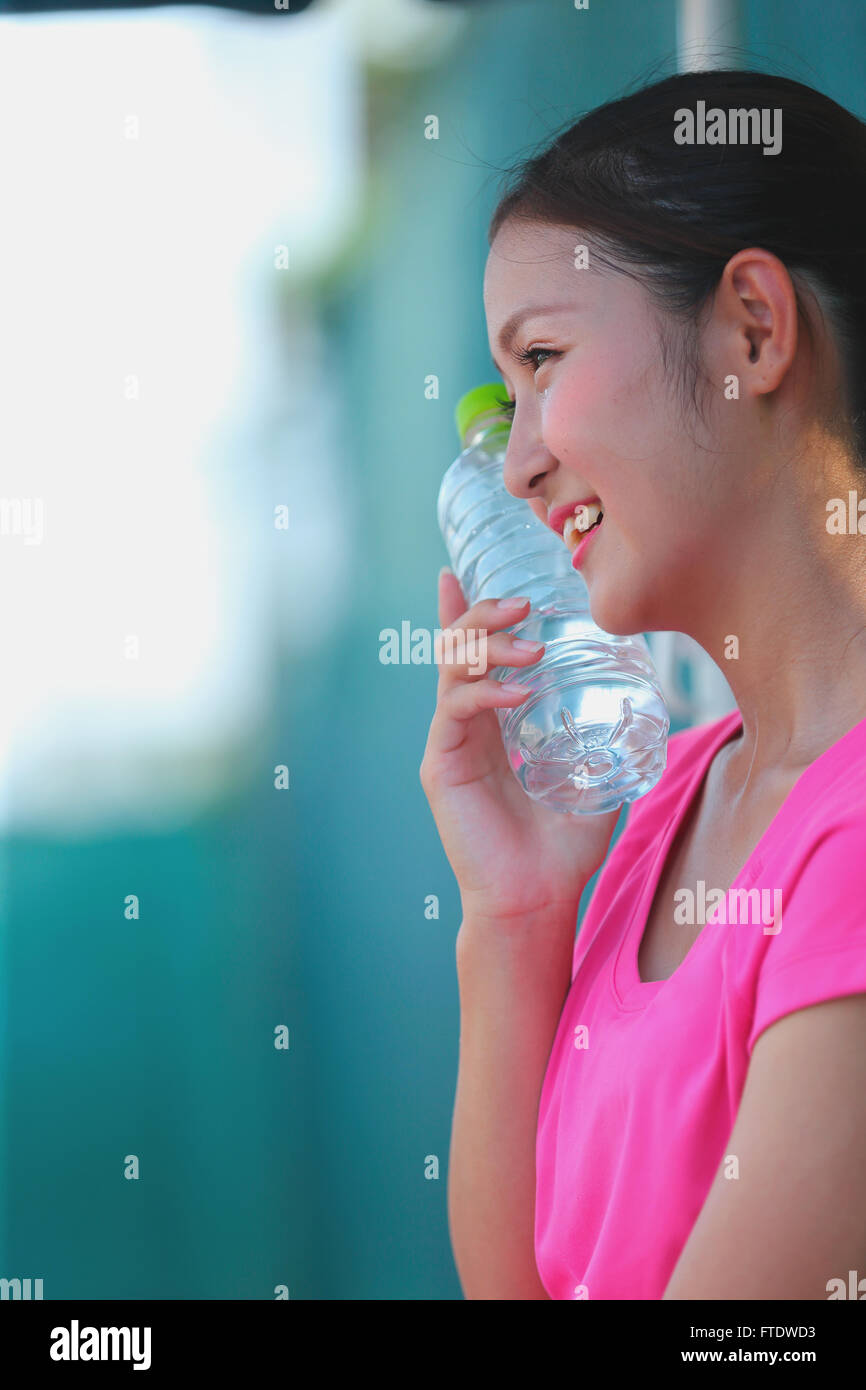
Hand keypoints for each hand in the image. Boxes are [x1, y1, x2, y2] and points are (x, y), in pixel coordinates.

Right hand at [419, 570, 620, 926]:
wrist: (538, 898)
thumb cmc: (565, 844)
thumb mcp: (597, 774)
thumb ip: (607, 734)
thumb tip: (645, 695)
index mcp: (493, 720)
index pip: (470, 653)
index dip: (461, 609)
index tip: (454, 567)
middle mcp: (464, 724)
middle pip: (455, 645)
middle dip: (482, 612)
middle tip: (522, 602)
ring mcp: (449, 742)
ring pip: (451, 667)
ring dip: (487, 643)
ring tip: (529, 642)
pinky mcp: (441, 766)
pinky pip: (455, 711)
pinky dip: (485, 692)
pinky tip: (518, 691)